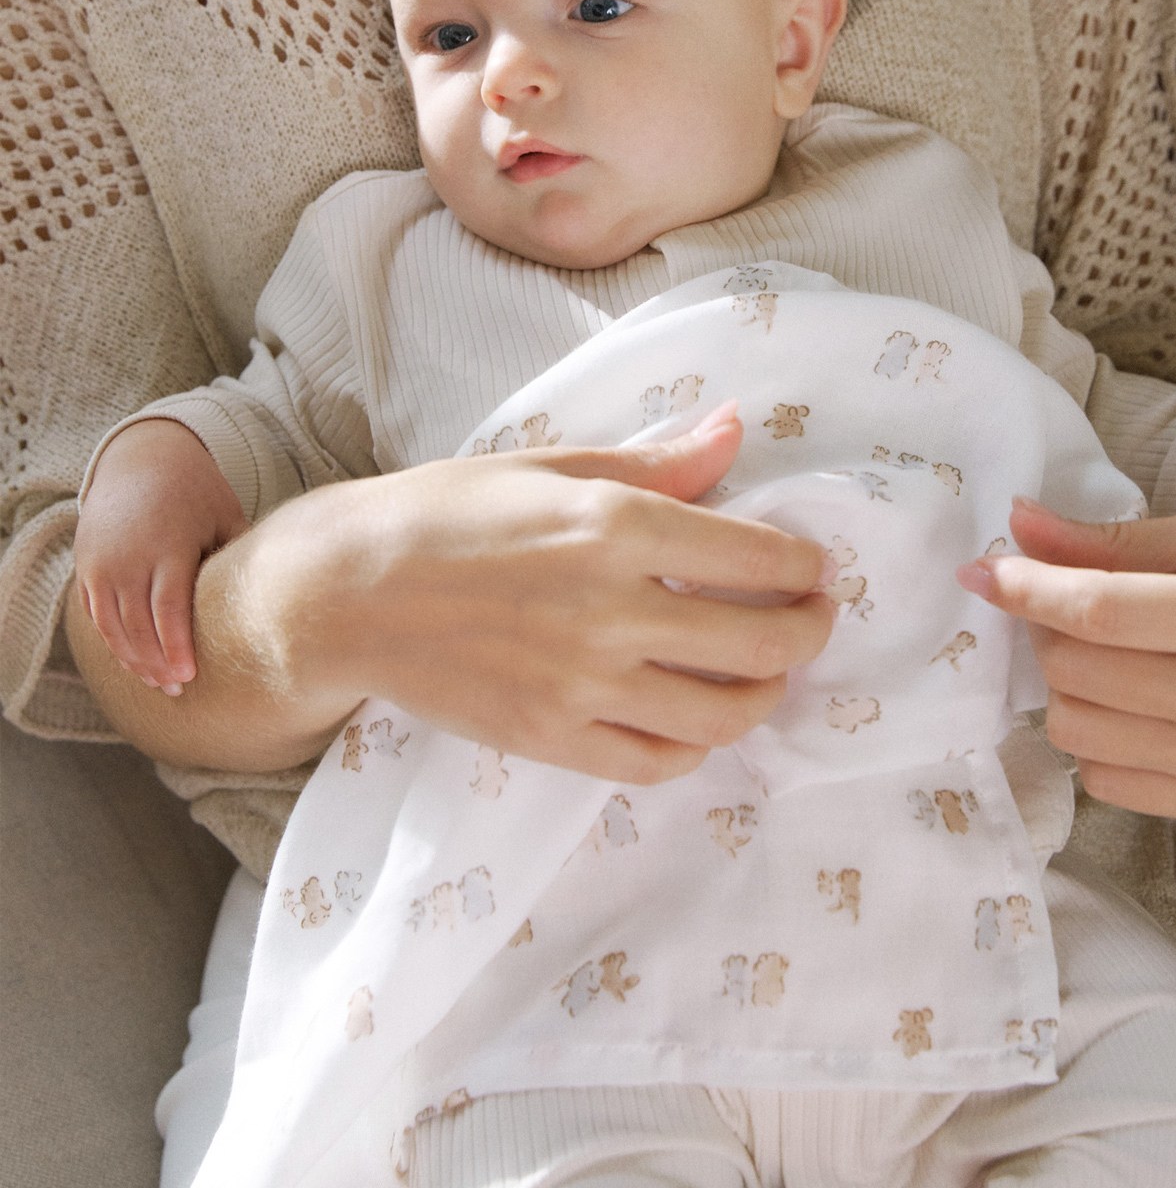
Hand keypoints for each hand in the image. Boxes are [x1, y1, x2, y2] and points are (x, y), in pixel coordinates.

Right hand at [74, 419, 247, 694]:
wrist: (140, 458)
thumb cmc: (196, 491)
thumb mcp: (223, 514)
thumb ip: (238, 556)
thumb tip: (275, 597)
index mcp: (167, 545)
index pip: (168, 608)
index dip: (176, 646)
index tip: (190, 677)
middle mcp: (128, 558)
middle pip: (137, 625)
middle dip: (156, 663)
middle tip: (178, 690)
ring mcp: (101, 564)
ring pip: (112, 626)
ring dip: (134, 659)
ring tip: (159, 684)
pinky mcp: (87, 568)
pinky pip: (96, 616)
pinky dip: (114, 642)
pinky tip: (135, 661)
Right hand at [201, 405, 833, 782]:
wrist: (348, 592)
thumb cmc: (448, 511)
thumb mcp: (554, 465)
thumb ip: (659, 460)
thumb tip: (737, 425)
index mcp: (615, 526)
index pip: (760, 558)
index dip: (808, 566)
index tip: (815, 566)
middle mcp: (611, 610)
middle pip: (762, 643)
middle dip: (810, 631)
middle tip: (814, 618)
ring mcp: (583, 684)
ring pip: (723, 714)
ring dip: (768, 694)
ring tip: (768, 673)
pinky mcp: (553, 739)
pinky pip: (658, 762)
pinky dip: (697, 746)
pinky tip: (698, 716)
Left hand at [959, 499, 1175, 819]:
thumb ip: (1108, 540)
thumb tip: (1018, 526)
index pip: (1101, 613)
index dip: (1028, 590)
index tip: (984, 571)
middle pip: (1075, 673)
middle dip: (1049, 630)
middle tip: (1070, 605)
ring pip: (1074, 730)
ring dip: (1067, 685)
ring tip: (1103, 654)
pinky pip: (1102, 779)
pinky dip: (1096, 736)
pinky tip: (1129, 704)